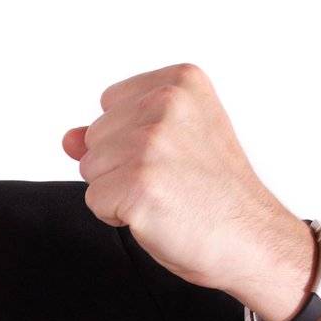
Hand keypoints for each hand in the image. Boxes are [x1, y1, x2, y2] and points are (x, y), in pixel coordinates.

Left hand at [61, 63, 315, 313]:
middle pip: (95, 136)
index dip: (130, 139)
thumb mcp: (173, 143)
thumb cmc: (215, 193)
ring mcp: (151, 144)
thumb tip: (68, 139)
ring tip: (167, 197)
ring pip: (90, 169)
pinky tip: (158, 215)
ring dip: (119, 192)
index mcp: (179, 81)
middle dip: (120, 166)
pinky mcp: (138, 184)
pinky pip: (94, 201)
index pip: (109, 104)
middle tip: (174, 181)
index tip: (175, 156)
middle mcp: (165, 103)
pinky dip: (118, 216)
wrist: (252, 240)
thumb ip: (117, 132)